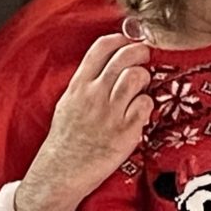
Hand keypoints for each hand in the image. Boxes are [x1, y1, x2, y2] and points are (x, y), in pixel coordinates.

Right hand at [40, 33, 153, 198]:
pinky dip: (147, 105)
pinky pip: (146, 105)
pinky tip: (140, 111)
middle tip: (144, 57)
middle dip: (139, 52)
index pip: (101, 48)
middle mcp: (95, 95)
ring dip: (144, 78)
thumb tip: (106, 69)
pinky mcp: (126, 130)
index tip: (128, 41)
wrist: (63, 171)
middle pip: (124, 57)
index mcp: (79, 86)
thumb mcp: (68, 104)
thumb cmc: (66, 140)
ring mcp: (111, 112)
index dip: (120, 39)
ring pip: (137, 77)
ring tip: (141, 87)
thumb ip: (86, 85)